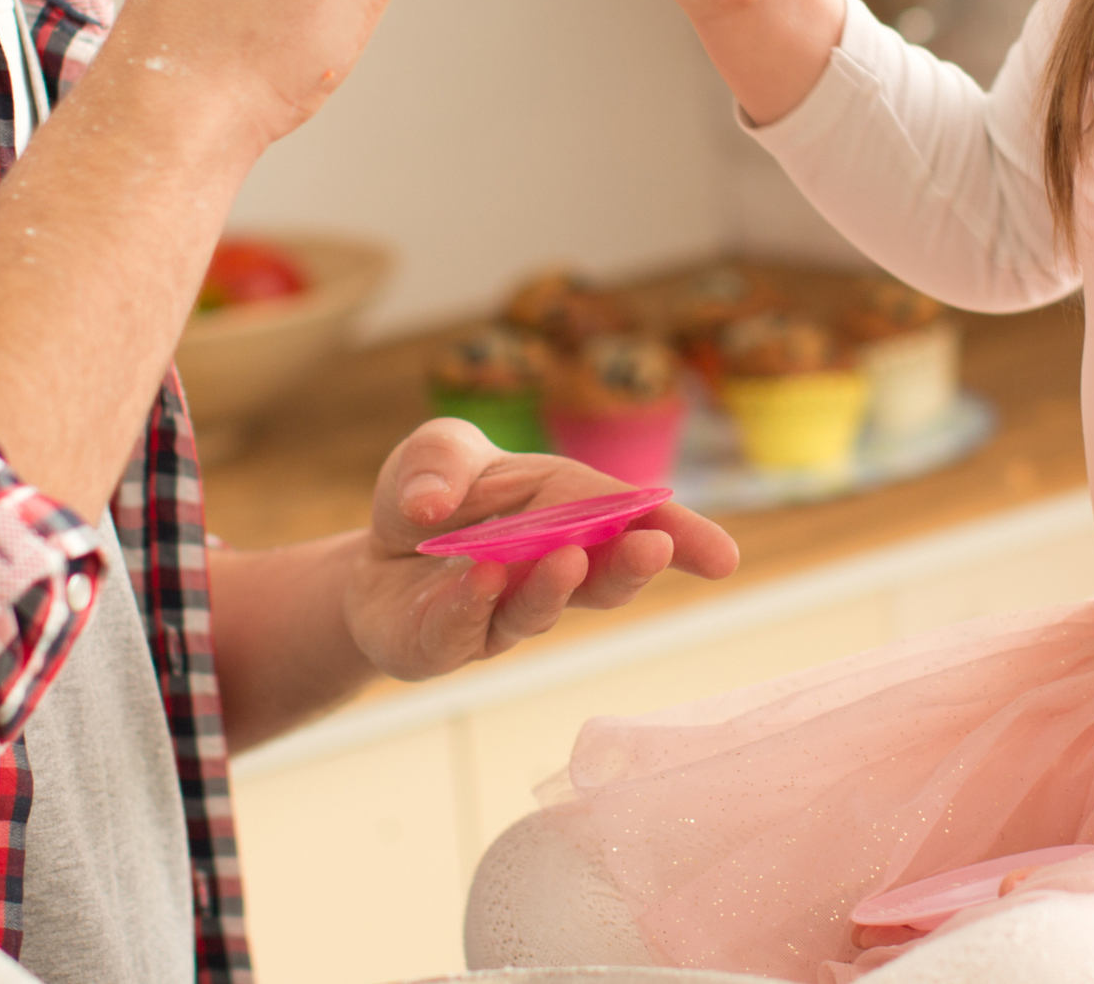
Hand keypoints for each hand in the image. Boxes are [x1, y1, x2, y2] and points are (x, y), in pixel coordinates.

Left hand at [342, 419, 738, 680]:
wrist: (370, 561)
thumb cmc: (429, 498)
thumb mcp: (434, 452)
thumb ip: (439, 459)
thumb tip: (432, 503)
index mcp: (563, 503)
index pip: (629, 518)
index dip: (681, 535)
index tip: (723, 558)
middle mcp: (548, 565)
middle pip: (602, 574)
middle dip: (632, 565)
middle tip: (656, 550)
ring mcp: (504, 611)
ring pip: (541, 609)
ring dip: (556, 586)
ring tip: (565, 558)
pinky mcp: (450, 642)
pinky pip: (466, 628)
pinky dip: (473, 604)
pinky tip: (481, 579)